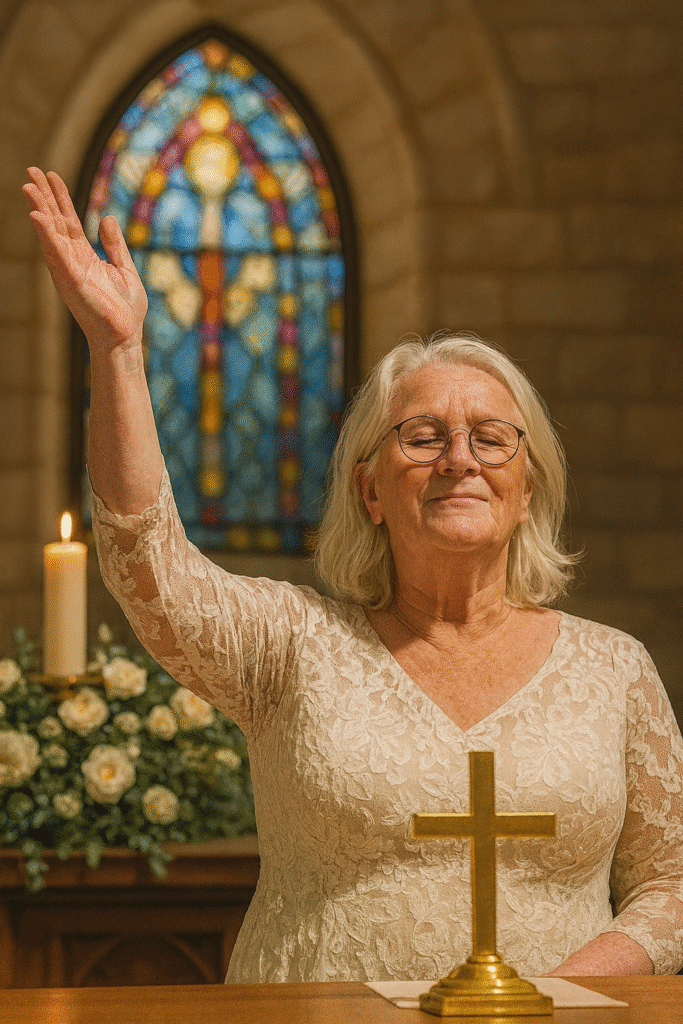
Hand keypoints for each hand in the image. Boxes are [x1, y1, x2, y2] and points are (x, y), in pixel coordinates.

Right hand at [22, 167, 147, 352]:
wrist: (125, 337)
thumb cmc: (125, 310)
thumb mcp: (124, 268)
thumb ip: (114, 244)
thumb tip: (106, 218)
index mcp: (84, 256)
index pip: (68, 221)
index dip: (60, 198)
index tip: (50, 175)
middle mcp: (71, 260)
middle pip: (54, 221)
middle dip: (43, 196)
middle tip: (31, 170)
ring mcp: (69, 270)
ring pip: (50, 234)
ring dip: (39, 209)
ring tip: (28, 185)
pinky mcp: (72, 281)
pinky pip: (56, 254)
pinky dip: (46, 234)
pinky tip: (37, 215)